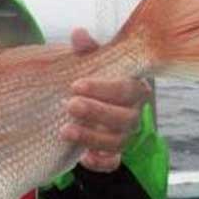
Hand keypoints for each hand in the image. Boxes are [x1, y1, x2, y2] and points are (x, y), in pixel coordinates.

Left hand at [60, 28, 151, 172]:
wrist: (87, 102)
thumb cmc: (93, 80)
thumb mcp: (89, 63)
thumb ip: (86, 51)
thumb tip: (78, 34)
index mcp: (133, 88)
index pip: (127, 89)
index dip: (104, 89)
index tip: (76, 85)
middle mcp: (133, 114)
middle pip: (125, 119)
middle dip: (96, 112)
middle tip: (69, 105)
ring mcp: (125, 136)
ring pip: (118, 142)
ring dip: (91, 137)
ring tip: (65, 130)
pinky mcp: (113, 155)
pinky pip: (113, 164)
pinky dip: (100, 163)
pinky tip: (83, 158)